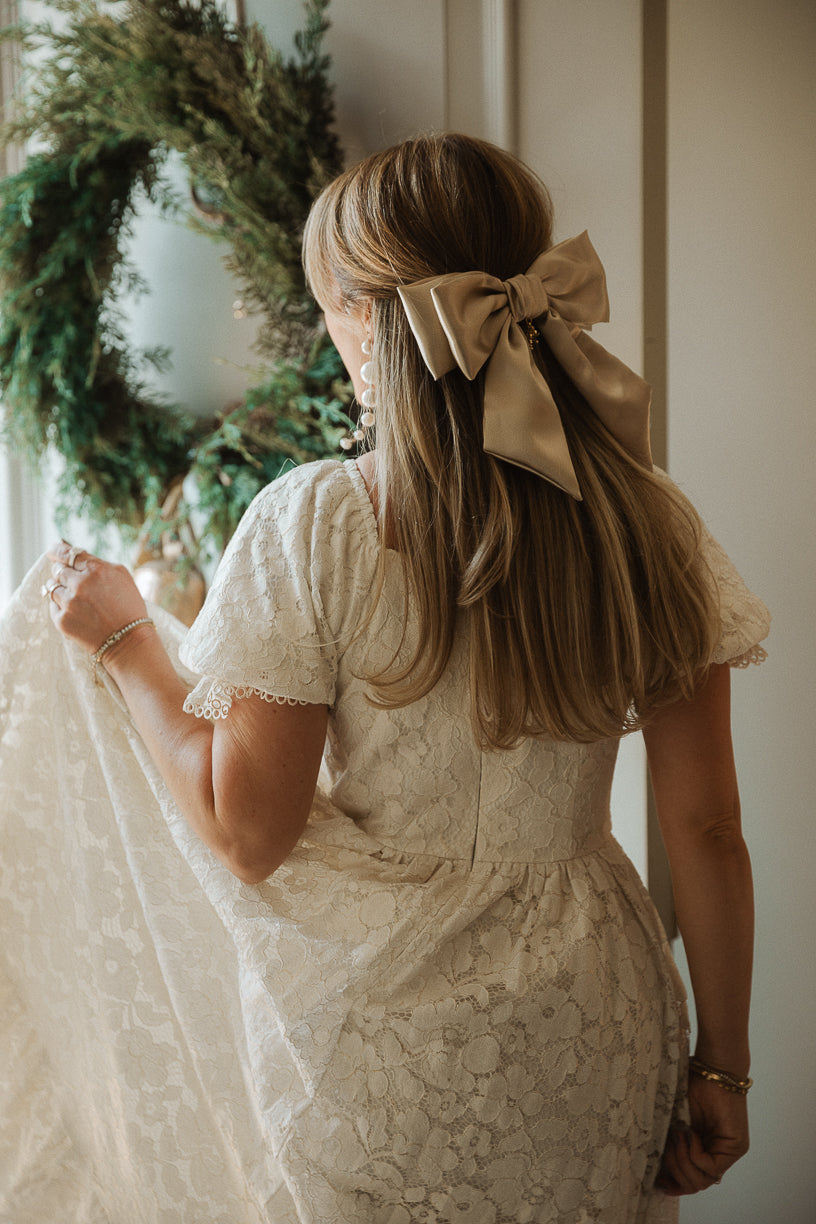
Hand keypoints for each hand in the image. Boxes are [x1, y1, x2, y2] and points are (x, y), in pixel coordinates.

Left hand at [45, 540, 147, 653]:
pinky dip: (61, 607)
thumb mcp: (122, 576)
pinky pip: (52, 606)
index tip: (52, 552)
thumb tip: (75, 555)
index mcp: (95, 570)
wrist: (128, 641)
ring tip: (76, 600)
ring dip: (60, 590)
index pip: (67, 553)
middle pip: (57, 570)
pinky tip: (77, 614)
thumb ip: (98, 563)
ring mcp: (69, 603)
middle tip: (74, 583)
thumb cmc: (129, 607)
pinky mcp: (62, 620)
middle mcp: (80, 584)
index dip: (58, 551)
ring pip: (51, 587)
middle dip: (63, 574)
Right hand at [656, 1074, 748, 1195]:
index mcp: (703, 1148)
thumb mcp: (675, 1120)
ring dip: (683, 1161)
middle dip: (675, 1170)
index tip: (657, 1181)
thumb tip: (656, 1172)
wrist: (710, 1068)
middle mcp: (718, 1154)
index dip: (674, 1184)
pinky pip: (711, 1167)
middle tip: (666, 1146)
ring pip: (702, 1180)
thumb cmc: (691, 1086)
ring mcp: (728, 1152)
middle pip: (695, 1184)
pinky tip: (689, 1134)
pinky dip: (694, 1154)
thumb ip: (670, 1143)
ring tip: (676, 1137)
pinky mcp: (735, 1147)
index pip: (692, 1181)